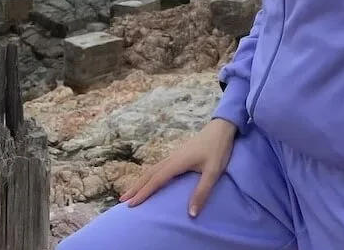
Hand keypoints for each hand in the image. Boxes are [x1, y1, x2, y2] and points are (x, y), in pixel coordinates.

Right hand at [120, 117, 237, 217]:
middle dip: (136, 187)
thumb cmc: (218, 149)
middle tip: (122, 200)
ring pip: (152, 169)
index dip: (144, 193)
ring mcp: (174, 155)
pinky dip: (148, 175)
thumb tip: (191, 214)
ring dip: (140, 181)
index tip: (131, 204)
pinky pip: (157, 167)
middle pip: (149, 174)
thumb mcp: (214, 172)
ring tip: (129, 192)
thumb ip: (202, 192)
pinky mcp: (177, 155)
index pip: (157, 180)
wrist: (221, 128)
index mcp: (177, 162)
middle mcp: (172, 158)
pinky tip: (148, 180)